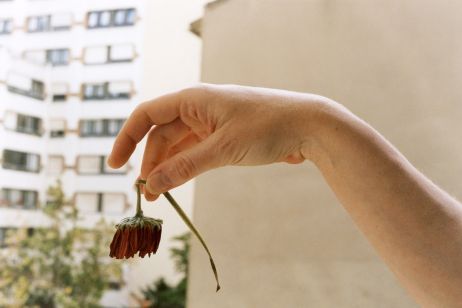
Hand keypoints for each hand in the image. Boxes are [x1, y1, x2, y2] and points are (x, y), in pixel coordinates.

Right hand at [108, 84, 324, 199]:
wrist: (308, 126)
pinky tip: (178, 183)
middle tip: (148, 193)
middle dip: (151, 162)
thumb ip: (186, 166)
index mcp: (193, 100)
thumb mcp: (223, 149)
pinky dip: (184, 167)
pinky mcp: (223, 137)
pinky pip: (194, 152)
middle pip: (161, 135)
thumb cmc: (267, 128)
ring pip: (178, 146)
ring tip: (160, 194)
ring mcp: (211, 123)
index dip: (126, 138)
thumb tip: (153, 184)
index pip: (147, 115)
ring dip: (167, 168)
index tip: (115, 165)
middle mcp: (198, 109)